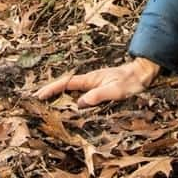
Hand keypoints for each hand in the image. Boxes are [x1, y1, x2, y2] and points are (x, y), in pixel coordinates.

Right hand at [33, 56, 160, 106]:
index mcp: (90, 79)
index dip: (52, 89)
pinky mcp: (98, 88)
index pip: (66, 83)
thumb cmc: (130, 82)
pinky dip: (69, 96)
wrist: (142, 74)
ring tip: (46, 103)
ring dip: (58, 94)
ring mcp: (93, 83)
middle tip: (36, 100)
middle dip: (50, 91)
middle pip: (65, 85)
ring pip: (71, 88)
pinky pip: (79, 92)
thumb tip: (79, 103)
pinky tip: (68, 103)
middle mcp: (89, 80)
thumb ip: (98, 96)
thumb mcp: (115, 91)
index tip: (39, 95)